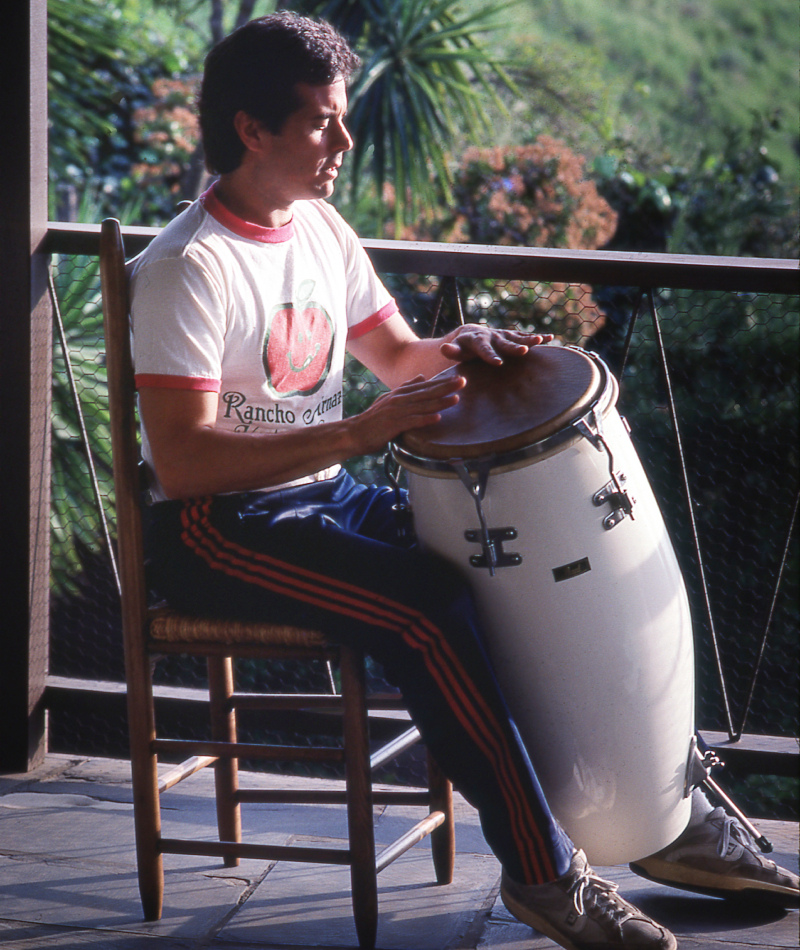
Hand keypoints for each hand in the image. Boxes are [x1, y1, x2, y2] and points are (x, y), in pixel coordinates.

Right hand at [348, 372, 465, 454]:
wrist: (355, 432)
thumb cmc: (374, 419)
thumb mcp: (389, 399)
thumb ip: (406, 388)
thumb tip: (422, 377)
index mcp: (400, 393)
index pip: (425, 386)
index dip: (442, 382)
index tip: (458, 378)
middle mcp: (399, 399)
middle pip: (426, 392)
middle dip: (446, 387)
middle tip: (462, 382)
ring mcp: (396, 412)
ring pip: (422, 405)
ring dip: (440, 402)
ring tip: (456, 399)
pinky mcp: (393, 425)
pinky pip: (412, 421)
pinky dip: (425, 419)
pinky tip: (438, 418)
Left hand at [439, 325, 553, 365]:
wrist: (469, 334)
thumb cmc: (461, 347)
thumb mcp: (455, 350)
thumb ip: (451, 351)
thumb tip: (443, 348)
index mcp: (477, 340)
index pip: (483, 349)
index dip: (490, 355)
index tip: (498, 363)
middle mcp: (491, 335)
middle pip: (503, 342)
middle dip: (513, 346)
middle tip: (523, 350)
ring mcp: (502, 335)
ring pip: (516, 337)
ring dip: (529, 338)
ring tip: (541, 341)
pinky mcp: (510, 335)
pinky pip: (524, 336)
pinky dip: (536, 337)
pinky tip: (550, 338)